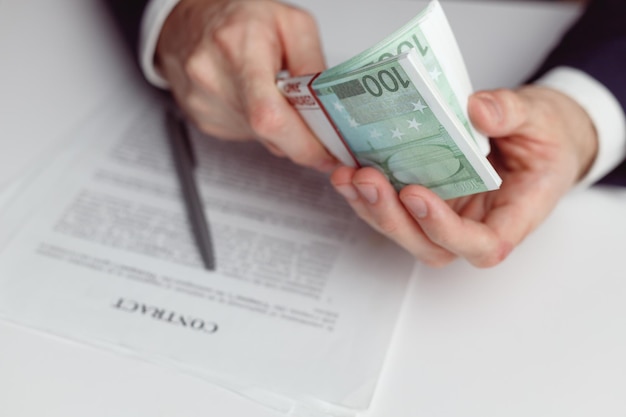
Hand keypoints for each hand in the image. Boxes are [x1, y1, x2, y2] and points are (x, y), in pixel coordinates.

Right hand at [156, 0, 337, 171]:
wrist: (191, 22)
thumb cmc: (240, 18)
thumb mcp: (291, 24)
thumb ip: (312, 65)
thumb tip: (329, 107)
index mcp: (238, 47)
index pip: (270, 117)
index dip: (303, 143)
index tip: (326, 152)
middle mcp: (213, 77)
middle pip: (267, 133)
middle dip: (300, 138)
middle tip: (317, 127)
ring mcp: (203, 102)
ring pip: (260, 138)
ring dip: (280, 127)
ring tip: (276, 94)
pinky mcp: (202, 119)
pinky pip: (245, 135)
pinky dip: (260, 125)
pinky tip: (255, 98)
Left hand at [330, 86, 597, 266]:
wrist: (538, 135)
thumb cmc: (546, 137)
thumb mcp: (540, 119)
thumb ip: (513, 113)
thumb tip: (478, 110)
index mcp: (513, 217)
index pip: (481, 245)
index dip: (445, 231)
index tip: (417, 196)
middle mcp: (474, 225)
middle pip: (429, 246)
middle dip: (393, 218)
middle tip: (367, 179)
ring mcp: (446, 215)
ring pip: (404, 230)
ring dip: (370, 207)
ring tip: (347, 175)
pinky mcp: (426, 199)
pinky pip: (393, 206)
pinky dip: (366, 193)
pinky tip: (347, 169)